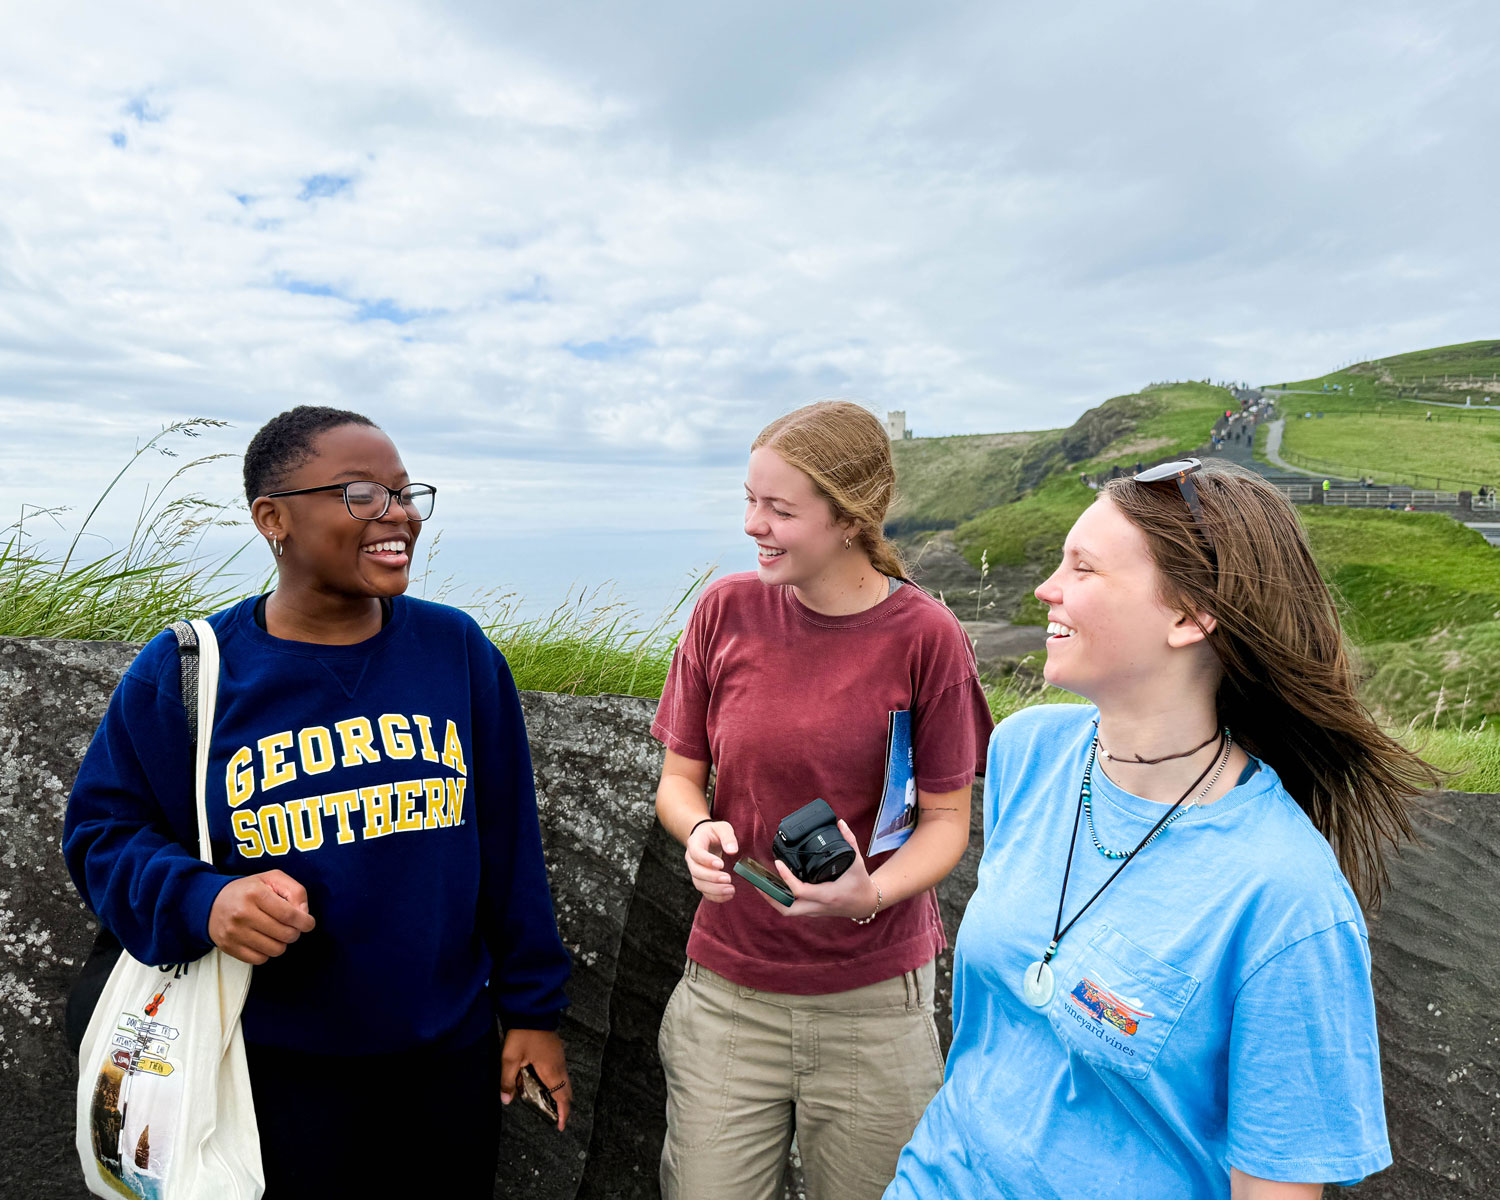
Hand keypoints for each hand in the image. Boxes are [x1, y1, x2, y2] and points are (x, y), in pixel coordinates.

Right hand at [207, 870, 315, 964]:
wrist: (211, 903)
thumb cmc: (248, 890)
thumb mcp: (272, 879)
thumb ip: (295, 891)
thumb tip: (304, 914)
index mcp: (255, 893)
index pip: (289, 914)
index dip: (305, 922)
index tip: (308, 924)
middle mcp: (243, 913)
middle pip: (285, 934)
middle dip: (295, 932)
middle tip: (291, 927)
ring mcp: (235, 932)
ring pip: (275, 950)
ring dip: (282, 943)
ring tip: (276, 933)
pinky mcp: (229, 947)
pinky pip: (260, 959)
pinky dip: (267, 953)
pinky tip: (264, 940)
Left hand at [501, 1027, 570, 1131]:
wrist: (532, 1010)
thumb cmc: (523, 1033)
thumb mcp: (510, 1059)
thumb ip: (508, 1081)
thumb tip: (506, 1100)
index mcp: (551, 1070)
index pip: (562, 1097)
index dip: (563, 1113)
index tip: (560, 1126)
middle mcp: (559, 1065)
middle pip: (565, 1090)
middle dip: (561, 1105)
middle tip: (553, 1117)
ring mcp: (559, 1057)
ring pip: (561, 1081)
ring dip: (555, 1093)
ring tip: (543, 1101)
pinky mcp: (555, 1050)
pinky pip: (557, 1071)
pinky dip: (552, 1082)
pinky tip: (537, 1081)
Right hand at [685, 819, 737, 902]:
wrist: (705, 838)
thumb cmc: (714, 832)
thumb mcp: (722, 827)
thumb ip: (728, 837)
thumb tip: (733, 850)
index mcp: (695, 843)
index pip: (697, 853)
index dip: (707, 860)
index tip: (721, 864)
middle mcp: (691, 859)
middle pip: (696, 871)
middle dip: (712, 877)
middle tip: (728, 878)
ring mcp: (695, 871)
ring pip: (699, 884)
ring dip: (715, 890)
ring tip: (731, 890)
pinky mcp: (701, 880)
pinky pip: (705, 891)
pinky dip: (715, 896)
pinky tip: (728, 896)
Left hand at [757, 820, 879, 918]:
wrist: (866, 904)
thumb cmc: (861, 883)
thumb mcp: (857, 861)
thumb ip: (849, 841)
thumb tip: (841, 822)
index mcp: (828, 894)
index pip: (800, 890)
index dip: (786, 877)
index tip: (778, 863)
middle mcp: (819, 906)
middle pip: (787, 909)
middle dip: (770, 897)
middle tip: (758, 882)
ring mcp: (815, 911)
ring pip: (787, 911)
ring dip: (773, 899)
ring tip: (761, 885)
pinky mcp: (813, 911)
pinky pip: (793, 908)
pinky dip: (781, 899)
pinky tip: (774, 887)